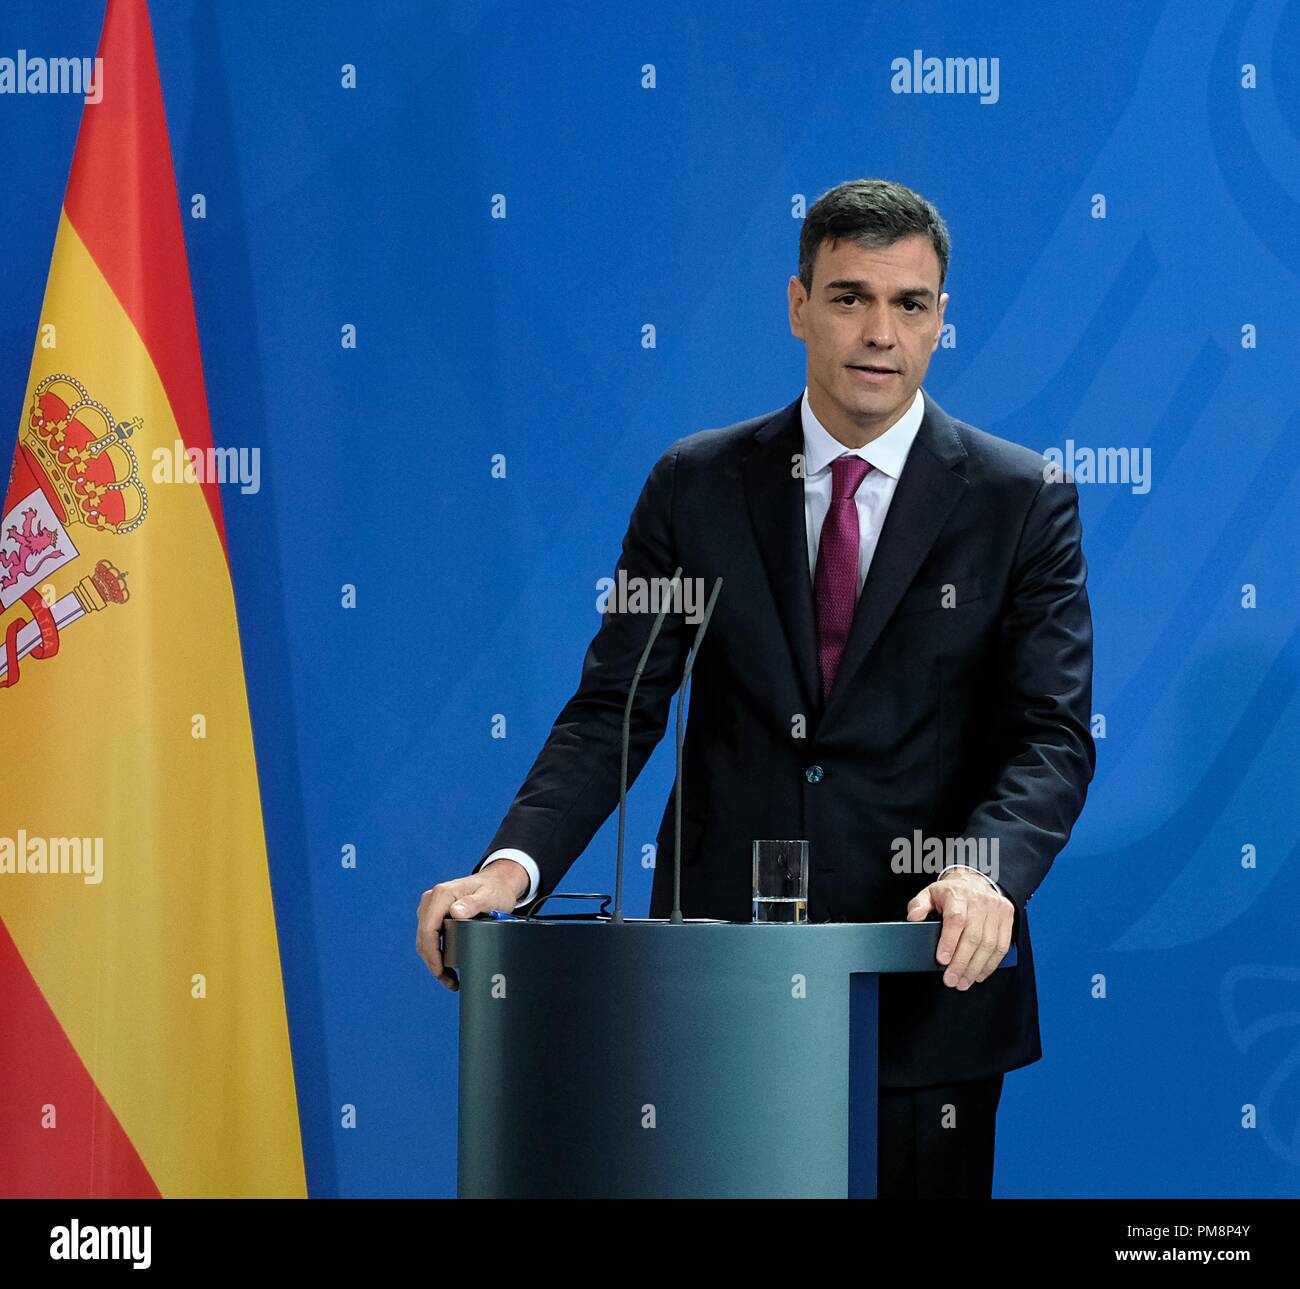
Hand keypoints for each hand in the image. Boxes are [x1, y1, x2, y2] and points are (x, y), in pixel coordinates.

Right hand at [416, 860, 530, 990]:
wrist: (496, 883)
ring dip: (434, 961)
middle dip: (434, 963)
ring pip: (425, 940)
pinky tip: (447, 966)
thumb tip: (456, 912)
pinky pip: (430, 937)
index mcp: (441, 895)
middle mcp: (432, 900)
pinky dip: (436, 953)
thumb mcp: (489, 897)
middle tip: (450, 982)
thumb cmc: (494, 889)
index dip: (432, 955)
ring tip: (450, 979)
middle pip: (424, 938)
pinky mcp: (435, 914)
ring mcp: (432, 907)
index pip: (428, 930)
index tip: (440, 972)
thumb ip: (473, 903)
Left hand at [905, 869, 1013, 989]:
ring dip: (975, 968)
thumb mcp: (930, 893)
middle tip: (951, 980)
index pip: (956, 920)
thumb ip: (918, 905)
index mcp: (958, 895)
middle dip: (961, 963)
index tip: (942, 960)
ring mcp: (996, 910)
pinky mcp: (1007, 918)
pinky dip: (991, 964)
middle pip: (973, 937)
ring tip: (963, 981)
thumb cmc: (951, 892)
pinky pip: (1002, 946)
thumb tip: (913, 917)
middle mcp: (980, 902)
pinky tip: (979, 973)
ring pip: (988, 945)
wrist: (975, 881)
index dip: (949, 942)